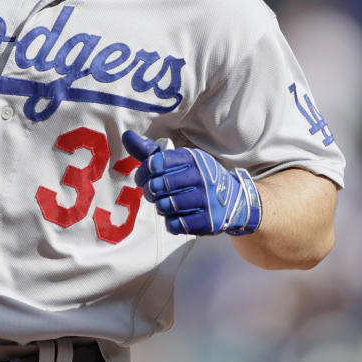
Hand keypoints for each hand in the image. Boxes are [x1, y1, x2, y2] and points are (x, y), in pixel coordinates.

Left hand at [121, 130, 261, 235]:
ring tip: (168, 203)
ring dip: (160, 207)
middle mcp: (201, 177)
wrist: (234, 199)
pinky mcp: (207, 221)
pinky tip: (178, 215)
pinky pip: (174, 225)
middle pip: (157, 187)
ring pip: (164, 207)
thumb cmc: (198, 177)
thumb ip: (151, 151)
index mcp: (192, 159)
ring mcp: (206, 200)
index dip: (143, 172)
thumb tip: (126, 136)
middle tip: (154, 193)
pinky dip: (171, 222)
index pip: (155, 163)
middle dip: (149, 191)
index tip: (143, 178)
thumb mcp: (179, 160)